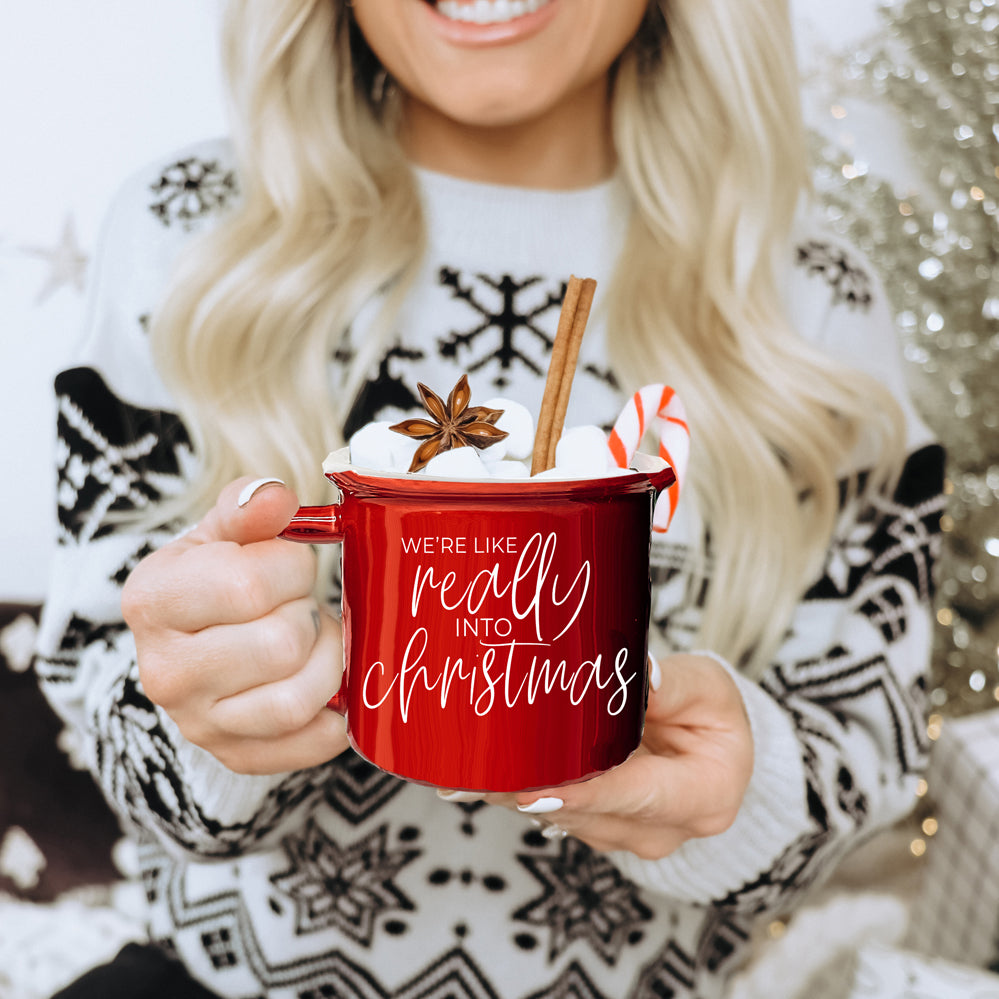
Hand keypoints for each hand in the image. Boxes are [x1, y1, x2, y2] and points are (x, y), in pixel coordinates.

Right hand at [121, 477, 348, 774]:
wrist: (196, 643)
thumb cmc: (216, 579)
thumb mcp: (223, 532)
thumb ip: (248, 507)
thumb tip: (275, 497)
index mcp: (152, 601)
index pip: (247, 585)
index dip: (291, 567)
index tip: (289, 564)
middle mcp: (164, 672)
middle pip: (280, 644)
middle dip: (310, 614)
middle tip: (303, 605)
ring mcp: (199, 723)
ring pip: (296, 700)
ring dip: (329, 661)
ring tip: (318, 639)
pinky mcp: (236, 756)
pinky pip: (311, 743)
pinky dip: (337, 712)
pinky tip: (328, 682)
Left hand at [478, 653, 753, 858]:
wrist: (713, 749)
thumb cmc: (713, 716)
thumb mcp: (709, 688)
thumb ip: (675, 685)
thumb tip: (640, 677)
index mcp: (704, 798)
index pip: (635, 796)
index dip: (583, 794)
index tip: (535, 789)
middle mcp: (664, 830)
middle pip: (591, 812)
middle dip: (536, 792)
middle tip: (486, 769)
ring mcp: (629, 837)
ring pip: (566, 819)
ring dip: (521, 795)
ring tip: (478, 766)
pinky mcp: (600, 829)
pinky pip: (557, 814)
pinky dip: (524, 793)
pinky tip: (485, 775)